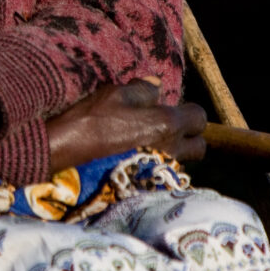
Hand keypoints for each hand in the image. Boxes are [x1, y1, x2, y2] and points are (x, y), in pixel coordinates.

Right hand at [46, 79, 206, 171]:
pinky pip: (164, 174)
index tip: (172, 108)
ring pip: (182, 162)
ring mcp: (159, 170)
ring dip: (173, 152)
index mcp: (166, 123)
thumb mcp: (116, 93)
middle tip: (167, 128)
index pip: (199, 117)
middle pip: (199, 147)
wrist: (69, 151)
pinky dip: (158, 167)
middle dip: (189, 137)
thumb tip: (157, 85)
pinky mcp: (147, 184)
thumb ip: (143, 89)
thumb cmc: (93, 119)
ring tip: (149, 144)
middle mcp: (170, 149)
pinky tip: (138, 159)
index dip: (189, 111)